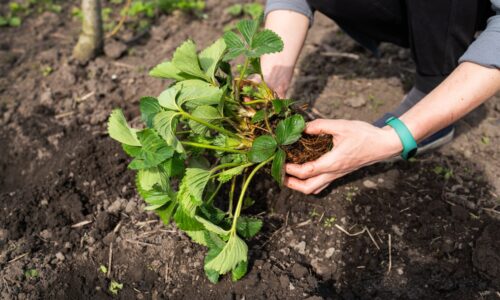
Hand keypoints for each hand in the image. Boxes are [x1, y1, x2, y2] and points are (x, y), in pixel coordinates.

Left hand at [284, 119, 402, 193]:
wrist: (383, 145)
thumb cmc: (364, 135)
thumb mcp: (341, 126)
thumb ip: (320, 126)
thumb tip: (302, 127)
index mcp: (332, 162)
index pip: (306, 171)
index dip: (290, 169)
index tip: (280, 162)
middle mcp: (333, 172)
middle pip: (308, 188)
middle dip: (292, 183)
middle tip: (280, 175)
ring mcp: (337, 175)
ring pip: (315, 189)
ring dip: (300, 185)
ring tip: (289, 176)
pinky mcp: (340, 173)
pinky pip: (322, 184)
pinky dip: (310, 183)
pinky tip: (305, 174)